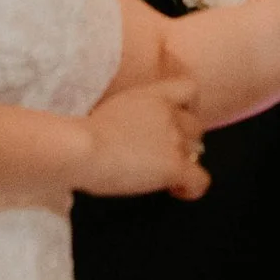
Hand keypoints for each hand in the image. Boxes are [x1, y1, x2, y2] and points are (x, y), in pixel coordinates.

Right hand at [75, 65, 208, 199]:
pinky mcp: (174, 167)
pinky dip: (192, 188)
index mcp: (150, 95)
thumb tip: (127, 135)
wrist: (79, 148)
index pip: (188, 88)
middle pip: (196, 126)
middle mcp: (168, 114)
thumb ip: (129, 117)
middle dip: (184, 141)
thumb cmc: (78, 134)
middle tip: (162, 156)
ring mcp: (174, 140)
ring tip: (163, 175)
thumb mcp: (107, 111)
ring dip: (184, 162)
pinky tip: (175, 191)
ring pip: (198, 151)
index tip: (175, 122)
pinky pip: (200, 180)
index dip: (188, 107)